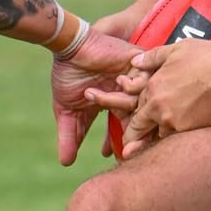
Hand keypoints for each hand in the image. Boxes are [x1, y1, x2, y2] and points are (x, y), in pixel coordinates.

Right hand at [50, 23, 139, 166]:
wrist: (70, 47)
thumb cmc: (67, 74)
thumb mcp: (67, 110)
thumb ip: (69, 135)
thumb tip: (65, 163)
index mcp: (114, 104)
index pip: (124, 128)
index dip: (120, 142)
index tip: (113, 155)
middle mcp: (127, 94)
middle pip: (139, 118)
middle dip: (133, 132)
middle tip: (126, 143)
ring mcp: (134, 79)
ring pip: (141, 101)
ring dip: (123, 104)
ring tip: (104, 102)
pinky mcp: (138, 63)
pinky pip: (145, 80)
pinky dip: (134, 85)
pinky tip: (118, 83)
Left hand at [117, 39, 210, 157]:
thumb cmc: (206, 58)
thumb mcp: (176, 50)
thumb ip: (152, 57)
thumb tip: (136, 62)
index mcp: (152, 87)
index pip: (136, 107)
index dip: (140, 111)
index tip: (142, 117)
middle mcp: (158, 107)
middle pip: (140, 128)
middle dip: (138, 133)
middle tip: (135, 142)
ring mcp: (172, 122)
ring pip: (160, 135)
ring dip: (163, 132)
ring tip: (175, 127)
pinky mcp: (188, 131)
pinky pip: (177, 139)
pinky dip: (179, 136)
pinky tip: (189, 129)